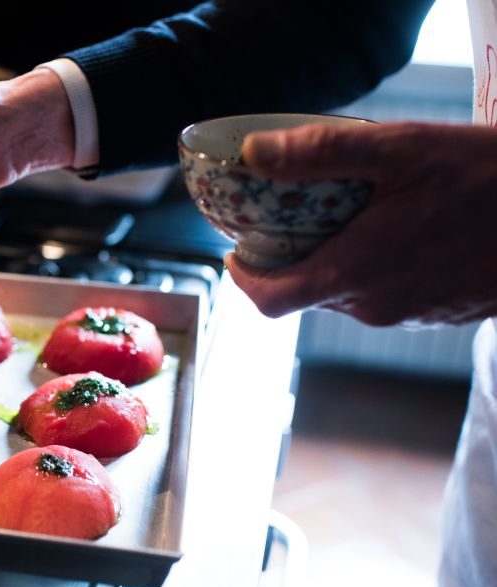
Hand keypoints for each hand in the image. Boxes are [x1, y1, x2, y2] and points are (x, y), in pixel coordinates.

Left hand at [224, 121, 496, 326]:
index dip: (243, 279)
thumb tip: (253, 153)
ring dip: (336, 260)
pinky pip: (385, 295)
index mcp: (352, 273)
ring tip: (349, 216)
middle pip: (306, 293)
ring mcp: (408, 315)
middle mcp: (373, 306)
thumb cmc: (483, 176)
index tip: (236, 253)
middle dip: (290, 259)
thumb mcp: (398, 149)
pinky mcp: (437, 313)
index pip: (269, 300)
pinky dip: (374, 268)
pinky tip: (397, 231)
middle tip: (292, 218)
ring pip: (347, 293)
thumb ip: (319, 154)